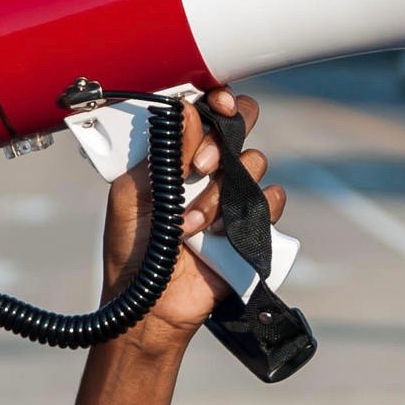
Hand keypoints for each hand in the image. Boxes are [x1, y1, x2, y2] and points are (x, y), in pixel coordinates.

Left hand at [101, 86, 286, 349]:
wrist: (149, 304)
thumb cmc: (133, 249)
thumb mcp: (132, 194)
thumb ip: (160, 153)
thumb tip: (184, 110)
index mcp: (177, 155)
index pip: (204, 112)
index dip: (215, 100)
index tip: (216, 102)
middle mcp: (208, 169)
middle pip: (240, 125)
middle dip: (224, 138)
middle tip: (200, 166)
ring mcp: (232, 195)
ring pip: (253, 162)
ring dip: (218, 193)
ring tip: (190, 226)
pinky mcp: (251, 225)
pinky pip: (271, 199)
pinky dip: (252, 210)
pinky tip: (221, 232)